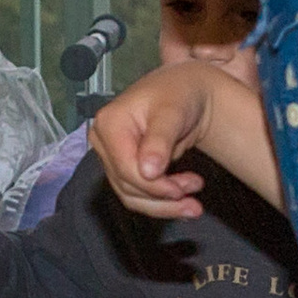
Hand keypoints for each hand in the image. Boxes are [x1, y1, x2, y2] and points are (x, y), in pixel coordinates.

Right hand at [91, 63, 221, 219]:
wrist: (186, 92)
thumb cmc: (179, 93)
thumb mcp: (173, 112)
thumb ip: (159, 140)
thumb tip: (148, 171)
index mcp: (109, 123)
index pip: (125, 167)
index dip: (152, 185)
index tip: (181, 189)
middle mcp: (103, 142)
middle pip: (127, 184)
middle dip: (162, 195)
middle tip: (194, 193)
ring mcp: (111, 157)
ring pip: (130, 195)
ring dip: (163, 204)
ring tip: (193, 203)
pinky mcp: (122, 169)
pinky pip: (136, 195)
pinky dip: (160, 203)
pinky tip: (182, 202)